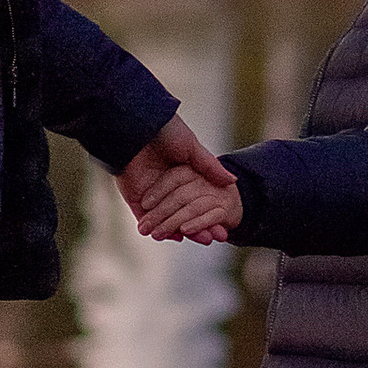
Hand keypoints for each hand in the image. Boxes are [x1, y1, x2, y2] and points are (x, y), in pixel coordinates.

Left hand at [118, 114, 241, 244]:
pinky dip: (164, 230)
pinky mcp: (135, 200)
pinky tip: (180, 237)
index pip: (196, 201)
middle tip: (216, 237)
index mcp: (179, 175)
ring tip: (205, 239)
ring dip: (185, 231)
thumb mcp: (191, 147)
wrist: (137, 127)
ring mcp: (150, 195)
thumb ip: (209, 167)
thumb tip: (232, 181)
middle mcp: (165, 188)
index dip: (210, 215)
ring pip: (169, 221)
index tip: (223, 227)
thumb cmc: (165, 132)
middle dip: (201, 227)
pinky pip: (151, 221)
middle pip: (184, 214)